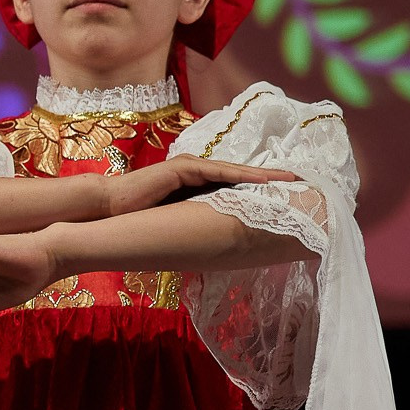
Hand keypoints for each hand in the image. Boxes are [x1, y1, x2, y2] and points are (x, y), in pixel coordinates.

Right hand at [100, 157, 298, 219]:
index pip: (234, 184)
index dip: (260, 188)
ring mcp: (189, 167)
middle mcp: (195, 171)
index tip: (285, 194)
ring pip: (234, 170)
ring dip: (263, 175)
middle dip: (271, 178)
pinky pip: (218, 172)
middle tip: (300, 182)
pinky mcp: (182, 168)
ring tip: (290, 179)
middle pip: (240, 174)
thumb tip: (216, 242)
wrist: (109, 208)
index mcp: (195, 184)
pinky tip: (263, 180)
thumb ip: (196, 222)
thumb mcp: (176, 220)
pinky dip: (241, 175)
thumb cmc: (137, 217)